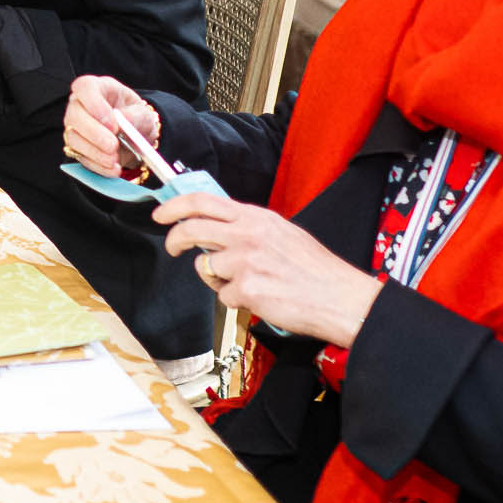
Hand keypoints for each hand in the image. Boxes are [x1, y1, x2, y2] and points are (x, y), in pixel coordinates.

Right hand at [64, 74, 163, 176]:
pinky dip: (97, 165)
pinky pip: (80, 156)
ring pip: (73, 137)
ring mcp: (75, 126)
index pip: (84, 87)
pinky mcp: (76, 146)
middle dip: (94, 133)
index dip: (94, 104)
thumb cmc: (136, 117)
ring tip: (114, 160)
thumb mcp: (144, 113)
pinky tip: (112, 169)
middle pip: (74, 115)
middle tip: (113, 146)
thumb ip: (135, 115)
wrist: (135, 136)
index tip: (112, 123)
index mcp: (98, 88)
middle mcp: (81, 105)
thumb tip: (123, 119)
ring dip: (94, 152)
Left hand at [156, 190, 385, 346]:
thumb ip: (248, 228)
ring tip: (249, 283)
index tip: (161, 214)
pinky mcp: (246, 289)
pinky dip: (236, 300)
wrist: (341, 299)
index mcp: (257, 218)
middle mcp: (248, 235)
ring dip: (219, 279)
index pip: (204, 201)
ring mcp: (245, 262)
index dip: (175, 206)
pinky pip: (222, 296)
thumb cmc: (316, 270)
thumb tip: (216, 227)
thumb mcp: (282, 233)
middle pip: (192, 229)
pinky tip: (261, 298)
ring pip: (206, 267)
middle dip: (175, 239)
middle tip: (173, 248)